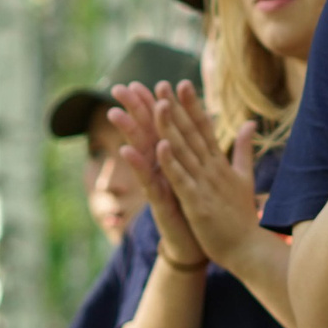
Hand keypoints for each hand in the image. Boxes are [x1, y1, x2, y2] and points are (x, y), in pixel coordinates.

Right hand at [108, 83, 205, 267]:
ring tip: (116, 112)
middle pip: (148, 133)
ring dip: (129, 133)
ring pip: (141, 154)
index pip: (167, 127)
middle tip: (119, 87)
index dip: (159, 105)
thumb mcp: (205, 177)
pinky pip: (146, 182)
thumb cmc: (200, 209)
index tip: (153, 80)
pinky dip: (137, 166)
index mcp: (177, 160)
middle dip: (135, 111)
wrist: (199, 246)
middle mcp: (163, 169)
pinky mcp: (158, 203)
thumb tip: (211, 128)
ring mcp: (158, 185)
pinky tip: (126, 151)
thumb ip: (208, 150)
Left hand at [154, 84, 263, 268]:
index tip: (182, 83)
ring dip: (171, 128)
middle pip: (191, 134)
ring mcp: (205, 185)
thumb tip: (251, 124)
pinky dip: (171, 163)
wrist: (248, 250)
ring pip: (184, 152)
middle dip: (178, 108)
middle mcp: (212, 169)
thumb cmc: (243, 216)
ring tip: (159, 105)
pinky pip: (181, 180)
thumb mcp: (244, 177)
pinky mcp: (198, 203)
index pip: (204, 129)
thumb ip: (245, 149)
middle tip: (163, 84)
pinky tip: (160, 146)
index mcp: (220, 164)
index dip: (192, 106)